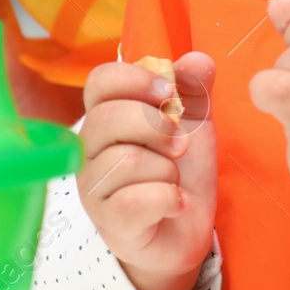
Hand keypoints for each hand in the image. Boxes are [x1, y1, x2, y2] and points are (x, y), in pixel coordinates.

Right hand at [77, 53, 216, 289]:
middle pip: (109, 118)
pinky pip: (135, 200)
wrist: (186, 230)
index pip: (100, 81)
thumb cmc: (181, 170)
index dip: (135, 79)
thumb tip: (200, 60)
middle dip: (157, 127)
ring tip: (174, 179)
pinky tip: (178, 202)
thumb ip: (195, 89)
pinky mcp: (110, 222)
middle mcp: (90, 149)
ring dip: (166, 169)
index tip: (169, 93)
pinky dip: (168, 198)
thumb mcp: (194, 123)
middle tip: (181, 145)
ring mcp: (94, 187)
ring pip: (125, 161)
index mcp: (106, 115)